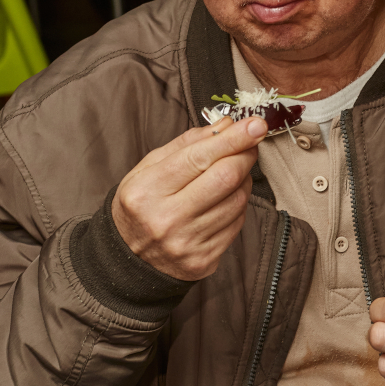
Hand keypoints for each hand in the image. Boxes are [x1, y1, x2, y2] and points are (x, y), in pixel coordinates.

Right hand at [112, 115, 266, 280]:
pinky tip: (228, 198)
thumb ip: (186, 144)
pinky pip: (237, 224)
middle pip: (225, 178)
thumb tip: (225, 125)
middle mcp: (167, 219)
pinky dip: (239, 204)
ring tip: (234, 171)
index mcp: (147, 190)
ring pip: (237, 201)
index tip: (255, 124)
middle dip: (245, 154)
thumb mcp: (147, 168)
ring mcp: (187, 242)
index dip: (233, 139)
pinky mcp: (204, 260)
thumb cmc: (140, 205)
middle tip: (251, 144)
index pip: (199, 157)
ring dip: (244, 179)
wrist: (129, 258)